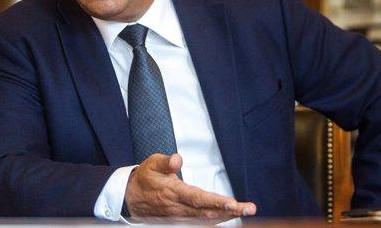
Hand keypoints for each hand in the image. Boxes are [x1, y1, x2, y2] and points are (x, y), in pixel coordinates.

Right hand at [124, 153, 256, 220]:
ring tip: (246, 211)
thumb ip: (166, 161)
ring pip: (207, 219)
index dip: (215, 202)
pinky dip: (218, 220)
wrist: (130, 198)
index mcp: (172, 192)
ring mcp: (180, 218)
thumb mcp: (152, 163)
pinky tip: (231, 216)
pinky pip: (202, 223)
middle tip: (249, 208)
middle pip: (207, 212)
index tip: (233, 202)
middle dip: (230, 211)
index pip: (197, 198)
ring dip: (228, 216)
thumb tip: (179, 159)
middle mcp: (178, 208)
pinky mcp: (182, 221)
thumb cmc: (145, 178)